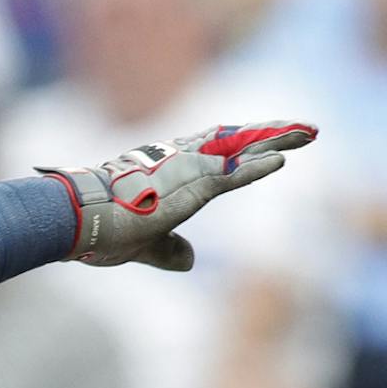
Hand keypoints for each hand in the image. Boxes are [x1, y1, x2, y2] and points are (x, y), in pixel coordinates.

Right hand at [38, 120, 315, 270]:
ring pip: (241, 150)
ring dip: (277, 139)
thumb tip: (192, 260)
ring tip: (311, 132)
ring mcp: (185, 172)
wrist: (75, 220)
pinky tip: (284, 158)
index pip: (216, 151)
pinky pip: (231, 175)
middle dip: (273, 132)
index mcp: (168, 169)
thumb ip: (170, 250)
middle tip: (308, 127)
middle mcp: (180, 161)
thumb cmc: (100, 230)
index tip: (273, 139)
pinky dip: (258, 167)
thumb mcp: (145, 244)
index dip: (247, 144)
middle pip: (237, 141)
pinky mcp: (187, 189)